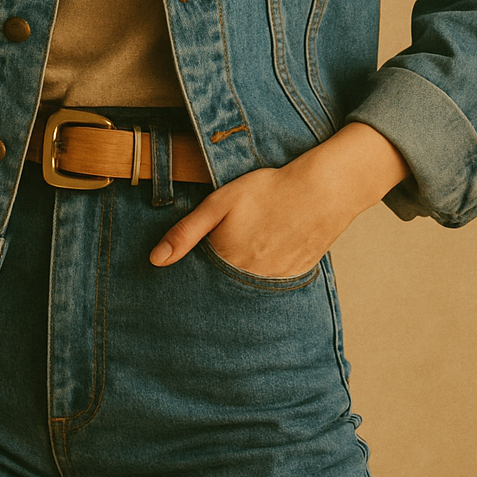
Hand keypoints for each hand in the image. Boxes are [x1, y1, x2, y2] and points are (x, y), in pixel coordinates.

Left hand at [149, 122, 408, 276]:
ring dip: (245, 274)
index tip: (201, 255)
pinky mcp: (295, 277)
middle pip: (225, 285)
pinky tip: (273, 248)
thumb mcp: (219, 203)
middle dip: (221, 273)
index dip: (199, 265)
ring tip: (254, 243)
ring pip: (249, 286)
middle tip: (236, 241)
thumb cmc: (267, 191)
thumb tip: (155, 260)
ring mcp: (274, 282)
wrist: (321, 190)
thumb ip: (186, 233)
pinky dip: (268, 272)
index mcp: (226, 262)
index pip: (201, 279)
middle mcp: (249, 279)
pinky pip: (273, 284)